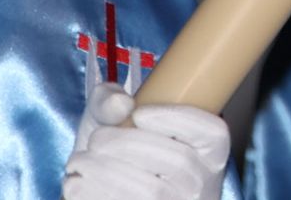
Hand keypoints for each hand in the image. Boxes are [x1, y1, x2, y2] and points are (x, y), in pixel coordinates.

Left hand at [63, 83, 229, 199]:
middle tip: (95, 140)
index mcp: (208, 151)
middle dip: (129, 145)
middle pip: (179, 160)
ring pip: (153, 191)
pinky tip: (77, 184)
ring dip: (107, 173)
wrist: (103, 191)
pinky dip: (98, 195)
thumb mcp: (113, 120)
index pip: (213, 132)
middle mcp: (202, 183)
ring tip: (79, 162)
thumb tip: (120, 106)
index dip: (178, 119)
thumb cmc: (115, 153)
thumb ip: (109, 100)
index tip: (138, 113)